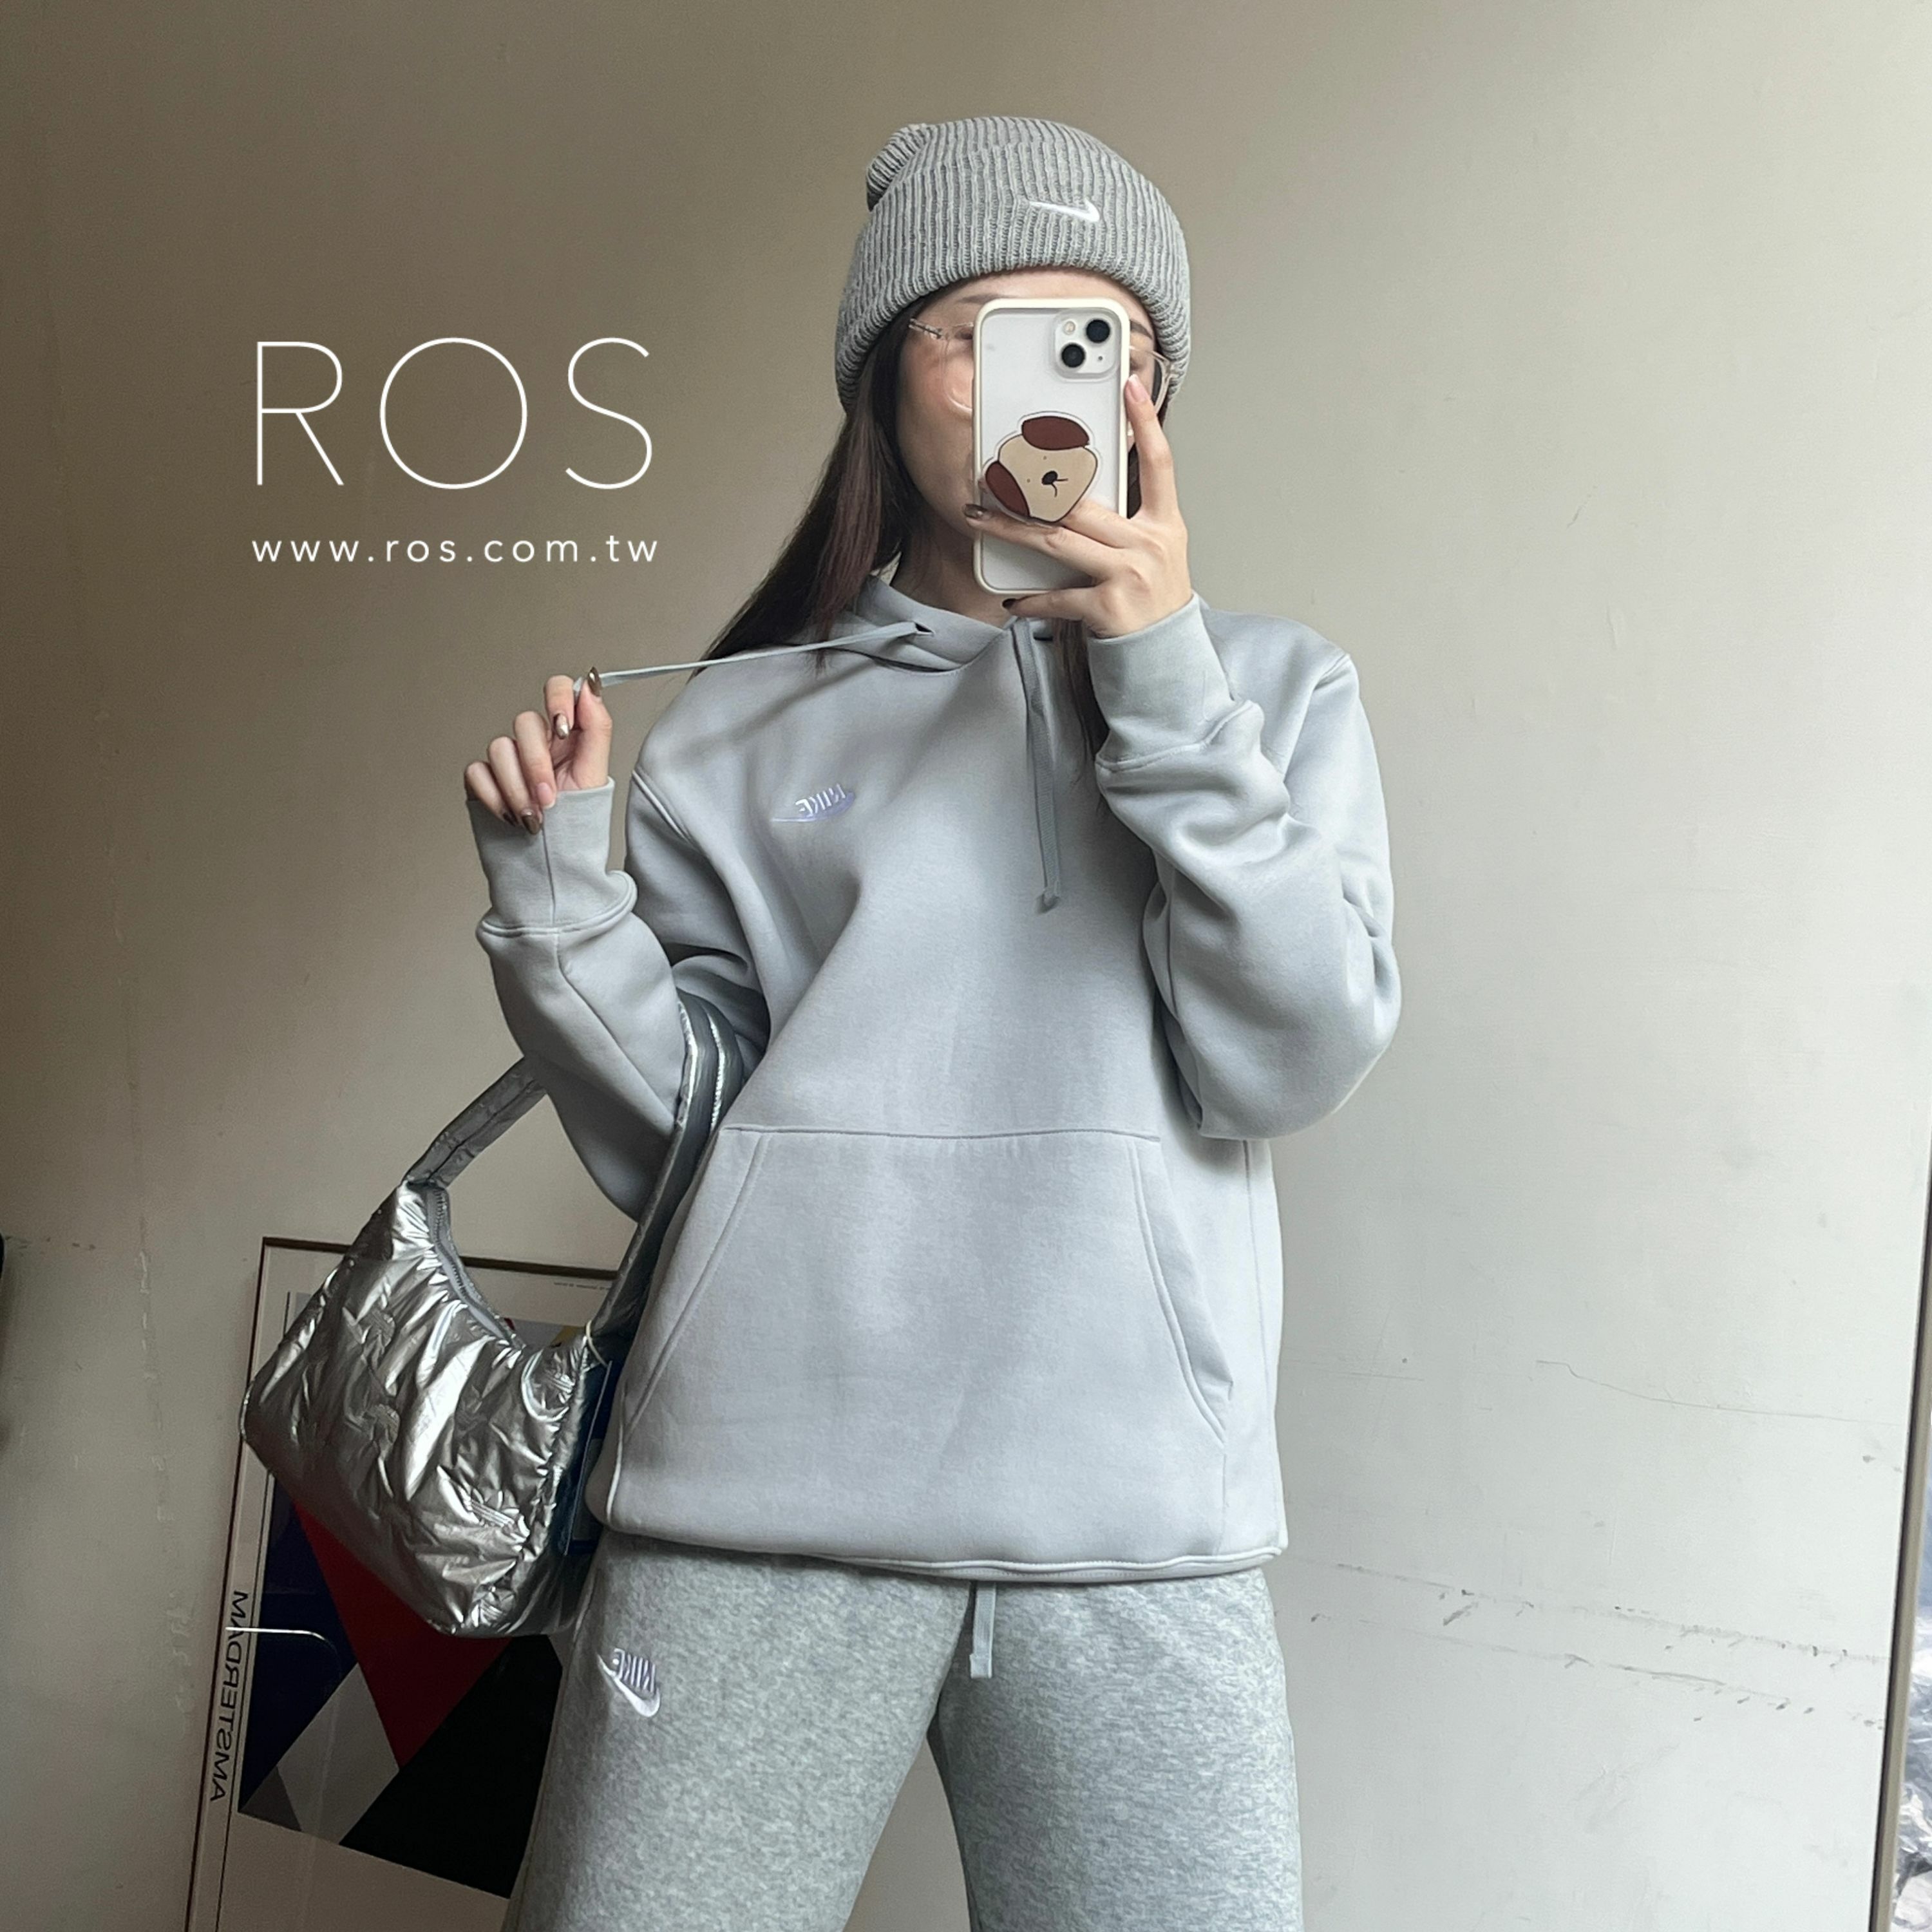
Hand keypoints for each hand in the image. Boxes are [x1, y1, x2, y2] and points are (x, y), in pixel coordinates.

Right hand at [463, 671, 611, 831]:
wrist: (551, 864)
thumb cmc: (576, 823)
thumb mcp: (595, 777)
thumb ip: (596, 729)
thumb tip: (590, 686)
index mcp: (566, 735)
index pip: (559, 688)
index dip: (558, 699)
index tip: (563, 729)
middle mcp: (536, 741)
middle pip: (525, 722)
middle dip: (537, 764)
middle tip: (550, 799)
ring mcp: (507, 759)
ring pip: (499, 748)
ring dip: (518, 788)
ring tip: (535, 819)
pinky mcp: (483, 779)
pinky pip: (478, 771)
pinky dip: (495, 797)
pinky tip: (512, 818)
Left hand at [962, 374, 1192, 638]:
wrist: (1167, 658)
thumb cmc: (1154, 603)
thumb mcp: (1155, 554)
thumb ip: (1124, 522)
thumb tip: (1073, 496)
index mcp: (1165, 525)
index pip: (1160, 464)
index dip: (1147, 423)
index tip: (1131, 388)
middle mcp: (1149, 546)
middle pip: (1083, 503)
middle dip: (1032, 486)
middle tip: (995, 472)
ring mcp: (1129, 576)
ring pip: (1058, 541)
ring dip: (1012, 529)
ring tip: (979, 518)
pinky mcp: (1109, 609)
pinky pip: (1058, 596)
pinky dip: (1031, 599)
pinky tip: (1012, 598)